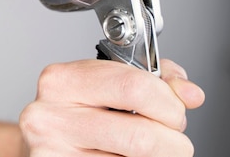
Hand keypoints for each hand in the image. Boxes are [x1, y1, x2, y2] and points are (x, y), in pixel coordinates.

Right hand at [19, 58, 204, 155]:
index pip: (135, 88)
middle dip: (173, 142)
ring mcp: (52, 152)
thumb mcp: (106, 82)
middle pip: (142, 136)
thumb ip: (151, 80)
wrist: (41, 139)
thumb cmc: (77, 111)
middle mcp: (50, 116)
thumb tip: (188, 93)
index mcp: (62, 80)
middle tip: (171, 140)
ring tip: (144, 150)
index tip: (175, 109)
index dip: (169, 104)